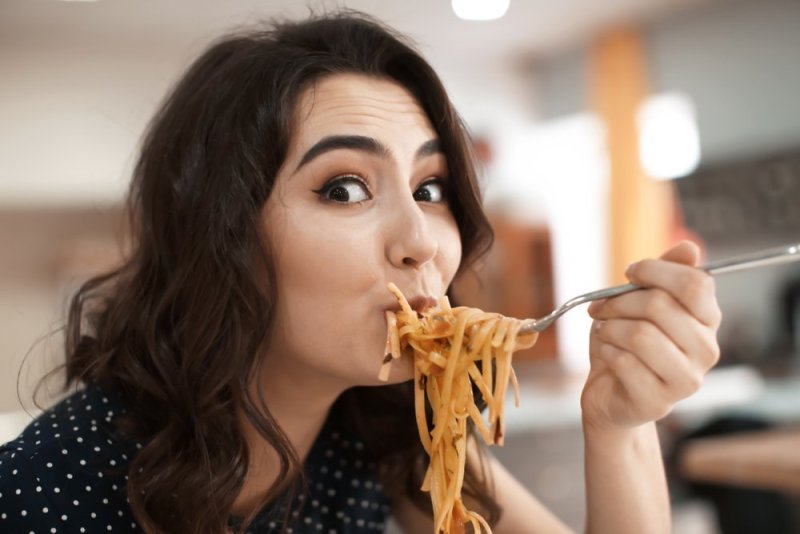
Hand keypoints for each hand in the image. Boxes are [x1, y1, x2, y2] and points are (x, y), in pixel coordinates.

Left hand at [580, 241, 721, 429]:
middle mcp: (706, 351)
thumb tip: (690, 248)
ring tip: (604, 331)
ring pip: (640, 335)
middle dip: (619, 301)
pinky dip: (605, 351)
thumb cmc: (627, 342)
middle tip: (601, 307)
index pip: (696, 284)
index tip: (630, 273)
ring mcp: (686, 380)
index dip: (656, 271)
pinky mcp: (658, 401)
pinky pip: (624, 362)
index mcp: (708, 320)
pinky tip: (606, 354)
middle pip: (660, 306)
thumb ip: (665, 274)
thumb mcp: (641, 302)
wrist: (610, 393)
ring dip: (610, 328)